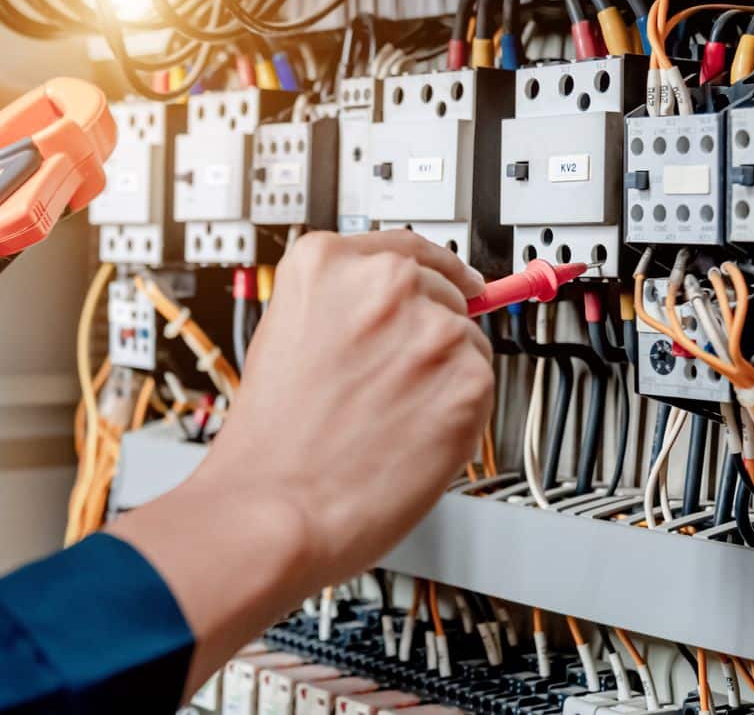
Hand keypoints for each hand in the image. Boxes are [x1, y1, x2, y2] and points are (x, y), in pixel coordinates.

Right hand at [107, 230, 493, 690]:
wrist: (273, 507)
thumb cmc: (272, 440)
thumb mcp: (285, 334)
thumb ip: (341, 305)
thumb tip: (398, 304)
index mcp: (326, 262)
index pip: (404, 247)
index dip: (430, 271)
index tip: (450, 279)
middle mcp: (383, 283)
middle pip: (443, 292)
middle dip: (427, 335)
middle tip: (390, 384)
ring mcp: (430, 329)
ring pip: (467, 341)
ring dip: (444, 375)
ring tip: (389, 418)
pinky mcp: (468, 380)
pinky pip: (481, 388)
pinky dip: (458, 414)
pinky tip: (410, 436)